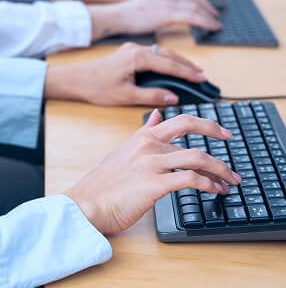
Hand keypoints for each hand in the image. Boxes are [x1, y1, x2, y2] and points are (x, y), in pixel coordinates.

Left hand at [44, 43, 207, 106]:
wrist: (75, 79)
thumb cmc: (97, 87)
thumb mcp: (126, 96)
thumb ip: (151, 95)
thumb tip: (173, 97)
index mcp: (136, 57)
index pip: (168, 64)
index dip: (186, 72)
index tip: (201, 79)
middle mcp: (135, 49)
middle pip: (168, 54)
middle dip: (186, 64)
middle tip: (202, 75)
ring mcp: (131, 49)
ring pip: (161, 52)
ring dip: (177, 61)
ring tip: (192, 71)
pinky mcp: (127, 52)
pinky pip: (153, 53)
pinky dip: (166, 60)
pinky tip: (171, 67)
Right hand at [64, 110, 240, 235]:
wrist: (87, 203)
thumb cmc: (104, 183)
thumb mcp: (123, 151)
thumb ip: (142, 133)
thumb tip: (156, 115)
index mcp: (141, 137)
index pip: (178, 120)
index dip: (204, 123)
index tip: (221, 131)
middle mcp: (147, 145)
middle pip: (190, 132)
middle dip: (216, 134)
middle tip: (230, 145)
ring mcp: (150, 163)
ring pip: (196, 157)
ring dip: (219, 169)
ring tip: (229, 181)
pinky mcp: (153, 184)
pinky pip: (189, 179)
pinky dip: (208, 184)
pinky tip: (214, 190)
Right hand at [88, 0, 221, 39]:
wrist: (118, 16)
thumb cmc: (128, 14)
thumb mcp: (149, 4)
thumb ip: (162, 6)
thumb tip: (170, 15)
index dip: (202, 0)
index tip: (209, 7)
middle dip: (209, 6)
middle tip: (217, 15)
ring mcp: (169, 2)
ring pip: (198, 7)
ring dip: (210, 16)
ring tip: (216, 24)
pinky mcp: (169, 14)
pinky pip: (194, 17)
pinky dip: (206, 22)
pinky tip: (212, 27)